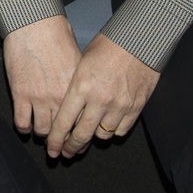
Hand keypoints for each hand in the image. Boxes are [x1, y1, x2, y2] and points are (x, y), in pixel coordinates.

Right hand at [2, 15, 82, 137]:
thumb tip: (80, 93)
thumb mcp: (77, 57)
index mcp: (76, 88)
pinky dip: (24, 127)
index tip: (78, 140)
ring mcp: (39, 97)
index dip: (80, 134)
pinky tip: (26, 125)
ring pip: (42, 130)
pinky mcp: (20, 94)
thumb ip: (78, 80)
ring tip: (43, 132)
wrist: (33, 23)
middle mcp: (60, 96)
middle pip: (63, 131)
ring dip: (43, 133)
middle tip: (60, 145)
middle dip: (62, 141)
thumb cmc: (56, 33)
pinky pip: (22, 122)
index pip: (82, 121)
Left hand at [47, 35, 158, 159]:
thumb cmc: (109, 45)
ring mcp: (119, 105)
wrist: (140, 39)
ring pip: (102, 135)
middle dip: (71, 147)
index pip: (63, 122)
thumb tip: (66, 110)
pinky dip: (114, 130)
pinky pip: (121, 130)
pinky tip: (109, 125)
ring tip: (89, 134)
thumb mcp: (82, 61)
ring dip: (94, 136)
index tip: (52, 148)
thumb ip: (74, 87)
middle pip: (81, 135)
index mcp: (82, 86)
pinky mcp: (136, 107)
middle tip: (67, 153)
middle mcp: (99, 99)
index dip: (56, 140)